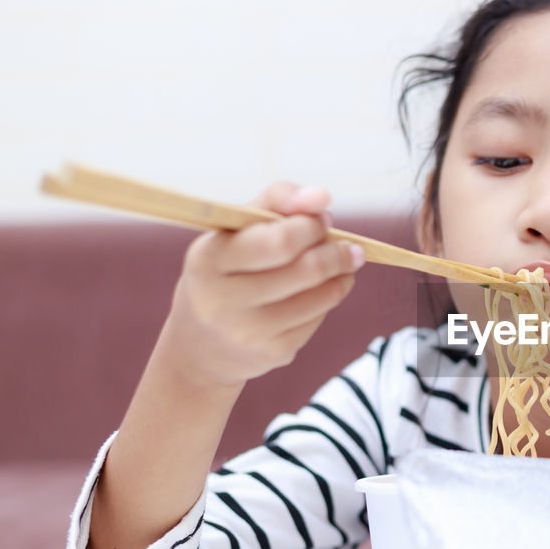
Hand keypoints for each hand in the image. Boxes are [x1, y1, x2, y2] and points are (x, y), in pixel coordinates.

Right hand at [158, 181, 364, 388]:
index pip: (278, 241)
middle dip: (336, 250)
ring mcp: (250, 331)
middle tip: (348, 244)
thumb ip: (275, 203)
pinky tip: (325, 287)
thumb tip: (321, 197)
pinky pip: (319, 316)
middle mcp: (224, 300)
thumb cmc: (225, 272)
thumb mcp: (233, 232)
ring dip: (342, 273)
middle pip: (306, 270)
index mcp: (209, 260)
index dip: (311, 226)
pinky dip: (330, 296)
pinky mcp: (275, 352)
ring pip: (321, 295)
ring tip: (346, 260)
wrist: (201, 345)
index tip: (324, 218)